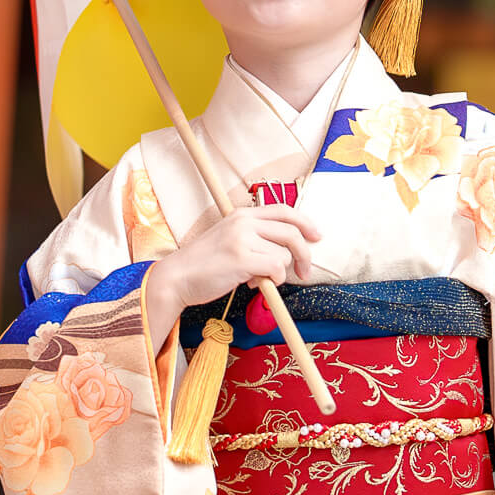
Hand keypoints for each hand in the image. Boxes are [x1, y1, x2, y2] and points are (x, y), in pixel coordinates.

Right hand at [143, 205, 321, 338]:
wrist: (177, 277)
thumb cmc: (205, 264)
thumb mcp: (230, 239)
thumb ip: (254, 237)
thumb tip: (287, 250)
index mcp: (242, 214)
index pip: (284, 210)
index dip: (305, 222)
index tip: (317, 236)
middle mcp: (243, 222)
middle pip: (292, 232)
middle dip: (304, 255)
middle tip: (304, 272)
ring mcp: (242, 239)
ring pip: (284, 255)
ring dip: (277, 272)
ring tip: (255, 278)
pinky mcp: (241, 258)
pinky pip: (276, 269)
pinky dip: (273, 281)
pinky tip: (255, 284)